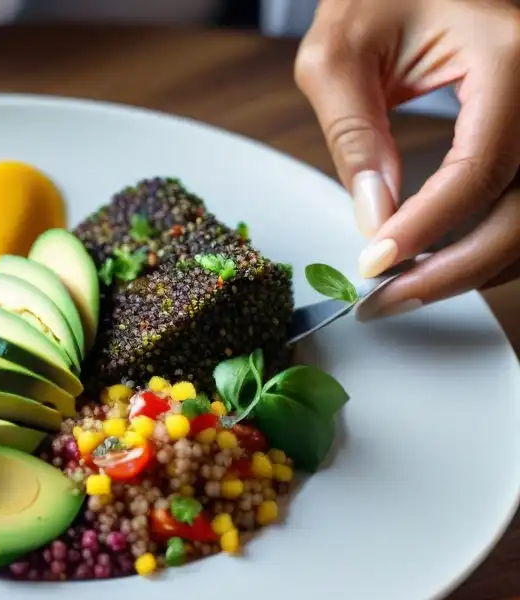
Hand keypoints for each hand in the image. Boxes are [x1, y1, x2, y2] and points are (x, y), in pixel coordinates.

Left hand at [294, 0, 519, 318]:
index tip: (373, 264)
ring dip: (476, 266)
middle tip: (387, 301)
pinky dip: (493, 242)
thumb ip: (353, 136)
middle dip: (454, 270)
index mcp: (512, 54)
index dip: (426, 228)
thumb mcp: (340, 53)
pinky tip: (441, 260)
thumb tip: (373, 220)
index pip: (480, 168)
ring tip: (406, 288)